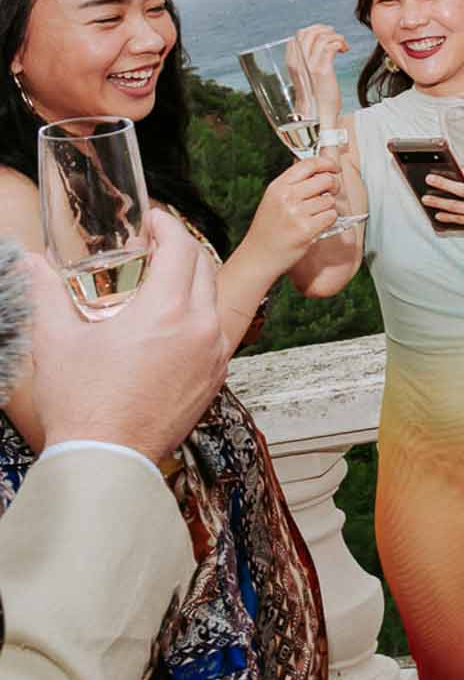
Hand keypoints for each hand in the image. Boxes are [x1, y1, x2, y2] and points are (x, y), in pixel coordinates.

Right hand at [28, 209, 232, 458]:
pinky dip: (197, 315)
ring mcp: (214, 354)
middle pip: (204, 267)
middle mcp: (201, 328)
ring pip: (214, 299)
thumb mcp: (56, 341)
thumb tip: (30, 263)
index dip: (168, 225)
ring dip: (191, 282)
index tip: (152, 220)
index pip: (183, 247)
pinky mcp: (215, 377)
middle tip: (150, 248)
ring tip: (157, 284)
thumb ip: (46, 293)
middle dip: (180, 249)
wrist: (107, 459)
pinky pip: (215, 331)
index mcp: (167, 312)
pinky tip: (167, 323)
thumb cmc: (81, 402)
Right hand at [240, 154, 342, 266]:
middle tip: (329, 194)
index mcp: (278, 186)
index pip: (308, 164)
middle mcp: (286, 196)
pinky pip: (331, 216)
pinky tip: (316, 226)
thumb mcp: (273, 199)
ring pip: (330, 200)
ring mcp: (296, 213)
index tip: (334, 168)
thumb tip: (320, 171)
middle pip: (325, 180)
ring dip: (327, 208)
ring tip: (313, 217)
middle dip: (333, 186)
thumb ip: (294, 185)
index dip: (326, 164)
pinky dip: (328, 221)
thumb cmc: (268, 230)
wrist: (258, 257)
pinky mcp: (306, 229)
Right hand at [294, 23, 350, 124]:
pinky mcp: (322, 70)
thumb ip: (306, 62)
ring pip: (321, 37)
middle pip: (308, 32)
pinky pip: (330, 46)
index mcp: (292, 62)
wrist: (318, 116)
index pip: (298, 35)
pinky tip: (344, 50)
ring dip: (336, 36)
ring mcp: (309, 66)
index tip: (326, 37)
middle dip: (325, 30)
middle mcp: (298, 62)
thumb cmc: (316, 96)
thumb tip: (316, 46)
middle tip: (336, 37)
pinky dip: (340, 43)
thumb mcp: (306, 76)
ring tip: (342, 45)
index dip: (314, 31)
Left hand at [424, 148, 463, 243]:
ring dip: (441, 203)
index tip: (445, 168)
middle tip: (430, 180)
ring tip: (427, 199)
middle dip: (444, 184)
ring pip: (459, 207)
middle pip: (463, 190)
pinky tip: (439, 214)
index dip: (458, 172)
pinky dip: (449, 217)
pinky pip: (462, 219)